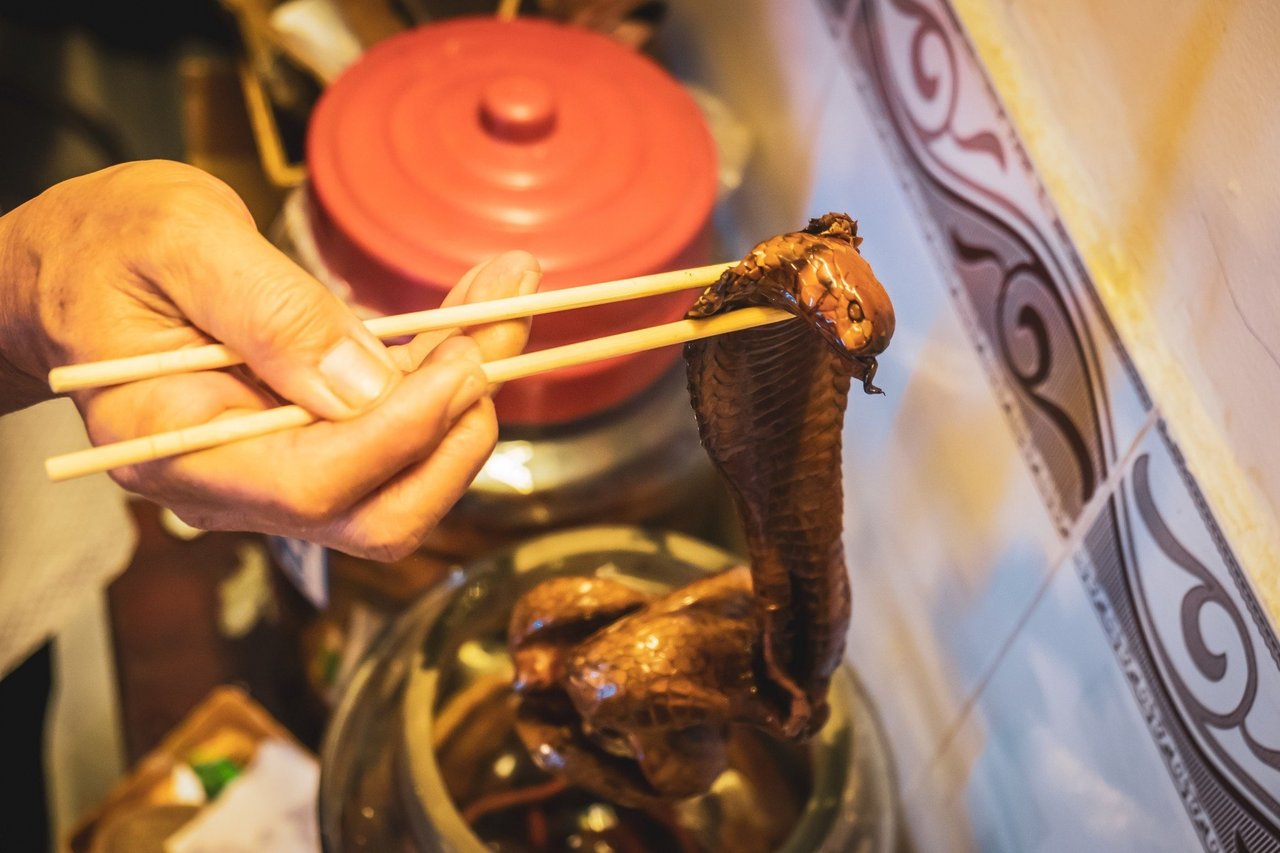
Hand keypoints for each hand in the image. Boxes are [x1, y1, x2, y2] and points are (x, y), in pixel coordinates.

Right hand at [0, 160, 539, 559]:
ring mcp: (273, 475)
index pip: (316, 483)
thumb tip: (366, 385)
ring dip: (467, 402)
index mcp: (176, 447)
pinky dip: (444, 384)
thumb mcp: (180, 241)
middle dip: (457, 429)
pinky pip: (394, 440)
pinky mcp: (310, 448)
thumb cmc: (107, 245)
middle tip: (500, 330)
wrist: (73, 271)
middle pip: (378, 511)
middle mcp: (231, 485)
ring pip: (403, 482)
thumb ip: (268, 312)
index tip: (466, 357)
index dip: (405, 429)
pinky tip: (474, 316)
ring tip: (502, 303)